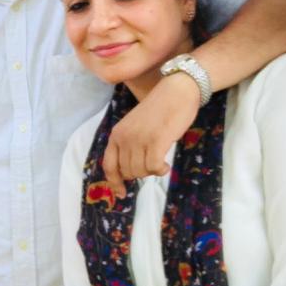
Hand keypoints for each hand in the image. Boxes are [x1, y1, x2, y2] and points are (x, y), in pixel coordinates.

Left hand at [102, 72, 199, 197]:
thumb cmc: (159, 110)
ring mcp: (139, 139)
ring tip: (160, 160)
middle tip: (153, 163)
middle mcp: (123, 138)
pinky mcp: (156, 141)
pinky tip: (166, 165)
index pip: (109, 165)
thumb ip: (129, 145)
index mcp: (116, 134)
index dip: (114, 182)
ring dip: (151, 171)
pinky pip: (154, 167)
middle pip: (128, 172)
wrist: (176, 91)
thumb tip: (129, 172)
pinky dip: (160, 170)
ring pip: (141, 171)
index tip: (121, 194)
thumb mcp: (135, 127)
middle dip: (140, 173)